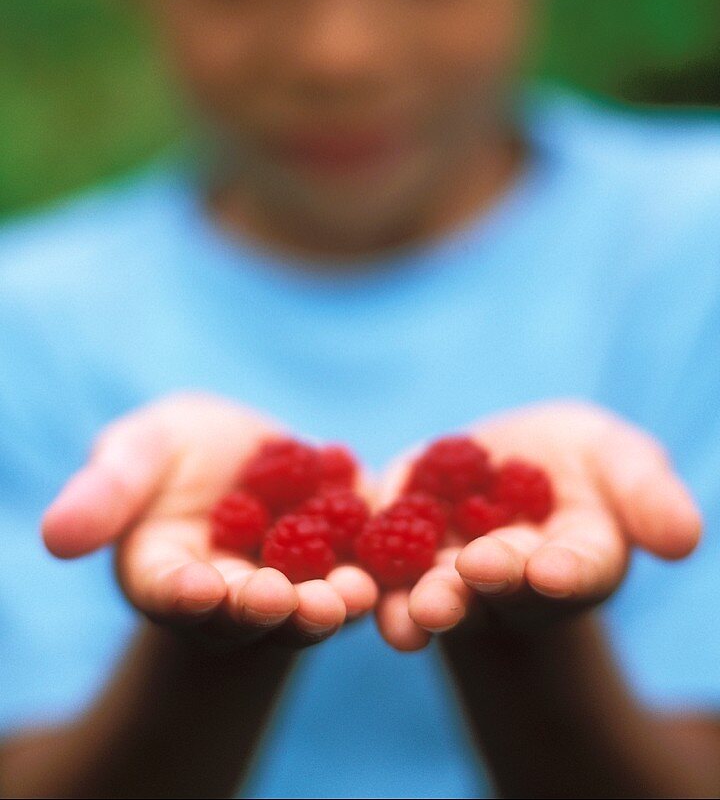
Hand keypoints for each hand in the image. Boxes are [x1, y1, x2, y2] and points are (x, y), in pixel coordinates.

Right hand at [42, 393, 377, 648]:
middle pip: (244, 610)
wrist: (249, 452)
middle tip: (283, 601)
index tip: (197, 589)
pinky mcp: (347, 565)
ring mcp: (292, 587)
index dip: (182, 591)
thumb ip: (106, 492)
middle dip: (265, 607)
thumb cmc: (176, 450)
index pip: (169, 590)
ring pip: (308, 605)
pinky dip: (379, 573)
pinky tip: (396, 563)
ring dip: (326, 604)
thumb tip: (55, 537)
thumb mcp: (138, 453)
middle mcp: (230, 596)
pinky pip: (362, 574)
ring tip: (347, 595)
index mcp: (168, 573)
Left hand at [375, 402, 701, 650]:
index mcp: (578, 558)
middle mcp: (516, 580)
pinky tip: (363, 594)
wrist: (506, 461)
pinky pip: (385, 573)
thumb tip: (685, 538)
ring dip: (430, 602)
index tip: (554, 571)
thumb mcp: (618, 459)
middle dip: (490, 581)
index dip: (567, 570)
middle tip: (475, 575)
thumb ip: (647, 496)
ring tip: (417, 609)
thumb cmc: (578, 460)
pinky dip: (376, 585)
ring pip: (443, 594)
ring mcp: (454, 573)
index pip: (579, 569)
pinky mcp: (399, 552)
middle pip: (504, 587)